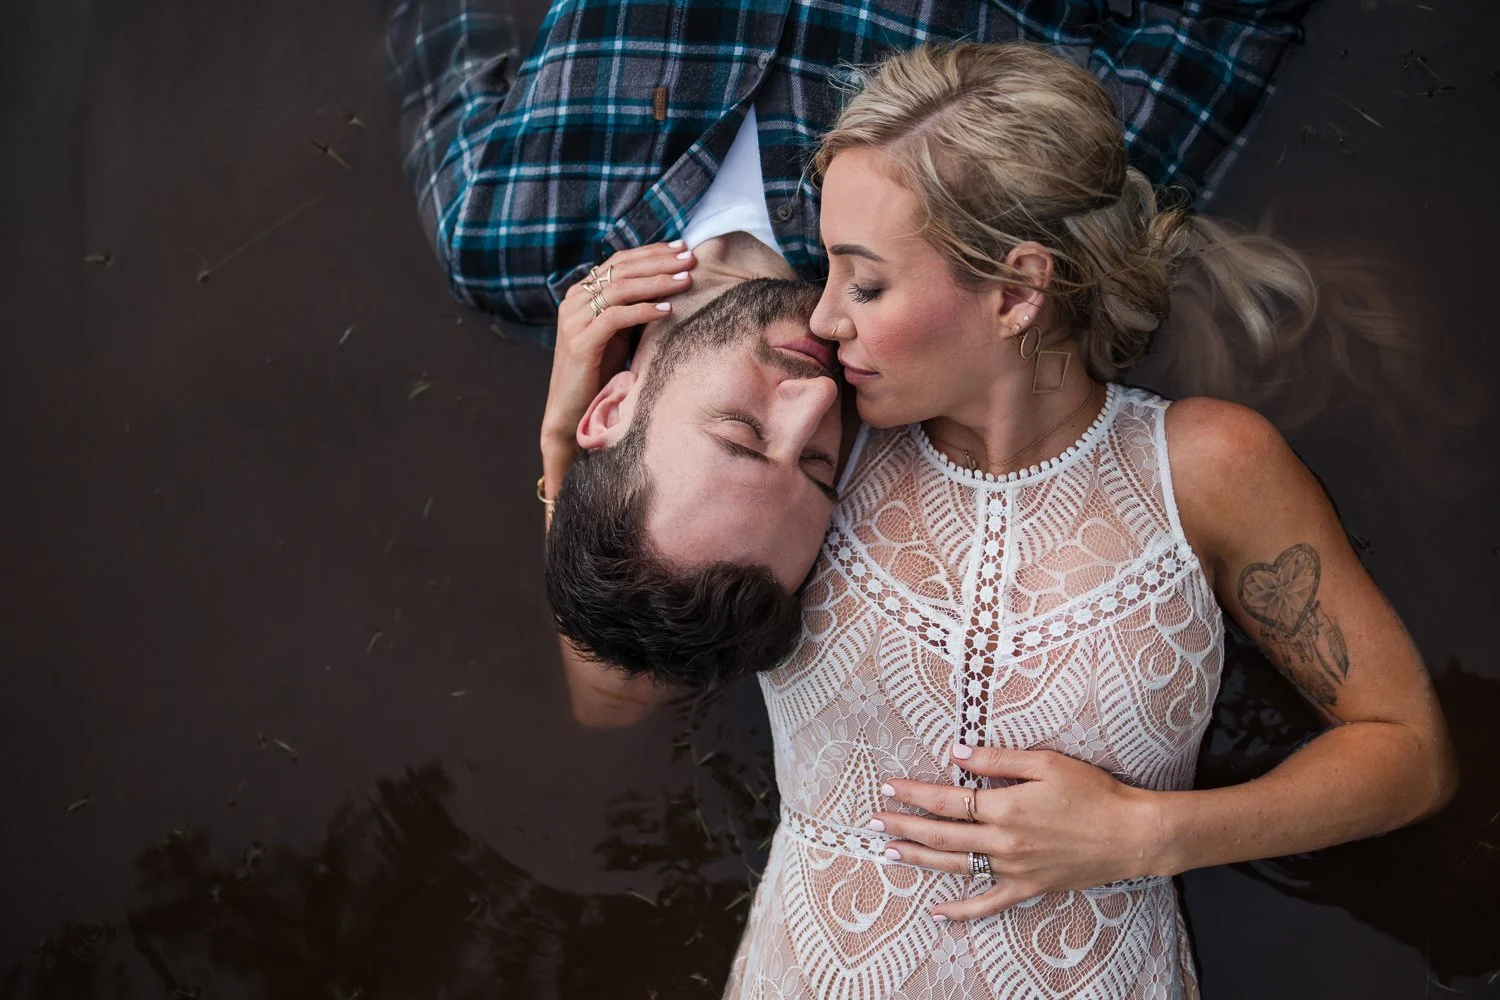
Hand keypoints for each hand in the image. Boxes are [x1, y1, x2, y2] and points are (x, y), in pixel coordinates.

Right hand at [539, 242, 695, 491]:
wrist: (571, 410)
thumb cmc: (600, 371)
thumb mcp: (618, 332)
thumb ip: (633, 307)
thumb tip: (670, 284)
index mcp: (581, 293)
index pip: (619, 261)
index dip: (651, 252)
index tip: (682, 247)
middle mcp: (574, 301)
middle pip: (621, 269)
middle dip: (659, 261)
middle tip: (690, 258)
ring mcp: (574, 320)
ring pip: (619, 289)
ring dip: (656, 282)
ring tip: (686, 280)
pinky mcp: (580, 342)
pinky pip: (615, 317)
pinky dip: (643, 311)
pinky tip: (668, 310)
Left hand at [870, 742, 1163, 921]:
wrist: (1132, 834)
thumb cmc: (1093, 792)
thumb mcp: (1046, 762)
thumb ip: (998, 758)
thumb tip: (956, 751)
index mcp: (1005, 807)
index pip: (946, 799)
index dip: (914, 794)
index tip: (889, 787)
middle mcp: (1004, 842)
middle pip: (942, 835)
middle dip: (903, 827)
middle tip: (872, 822)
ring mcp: (1014, 868)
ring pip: (955, 867)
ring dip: (919, 859)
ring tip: (889, 852)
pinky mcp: (1029, 887)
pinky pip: (988, 903)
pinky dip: (960, 911)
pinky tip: (936, 913)